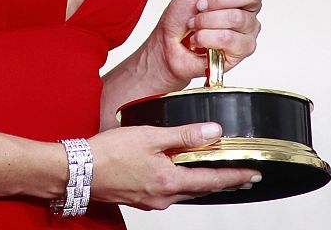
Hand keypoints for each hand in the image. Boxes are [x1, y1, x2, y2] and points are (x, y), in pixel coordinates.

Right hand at [89, 122, 259, 208]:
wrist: (77, 170)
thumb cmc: (109, 153)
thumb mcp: (150, 136)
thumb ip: (184, 134)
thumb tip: (213, 131)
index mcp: (170, 181)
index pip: (212, 179)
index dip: (234, 176)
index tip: (252, 174)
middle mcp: (163, 196)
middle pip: (200, 188)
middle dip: (222, 181)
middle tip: (241, 177)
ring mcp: (151, 200)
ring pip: (183, 191)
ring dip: (199, 181)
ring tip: (213, 173)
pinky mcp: (139, 198)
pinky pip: (167, 191)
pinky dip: (178, 182)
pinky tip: (175, 173)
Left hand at [150, 0, 276, 88]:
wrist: (169, 47)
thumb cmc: (182, 15)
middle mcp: (249, 5)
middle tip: (199, 4)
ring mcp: (249, 27)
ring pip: (238, 18)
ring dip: (207, 21)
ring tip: (194, 25)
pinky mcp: (244, 49)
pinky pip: (231, 39)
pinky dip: (208, 38)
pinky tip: (198, 39)